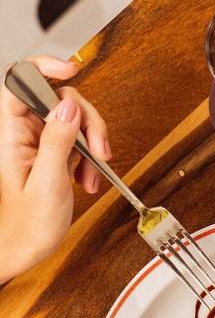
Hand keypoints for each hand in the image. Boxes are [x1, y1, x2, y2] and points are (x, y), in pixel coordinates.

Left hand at [0, 55, 110, 281]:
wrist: (27, 249)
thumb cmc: (28, 225)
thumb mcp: (47, 183)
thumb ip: (57, 141)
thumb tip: (67, 107)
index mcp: (12, 135)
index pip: (20, 82)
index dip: (44, 67)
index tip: (71, 70)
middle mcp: (24, 134)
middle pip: (60, 101)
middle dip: (87, 122)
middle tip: (99, 150)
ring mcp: (41, 144)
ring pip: (74, 122)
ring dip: (92, 145)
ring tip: (93, 174)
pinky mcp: (55, 155)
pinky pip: (79, 143)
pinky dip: (90, 160)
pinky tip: (88, 180)